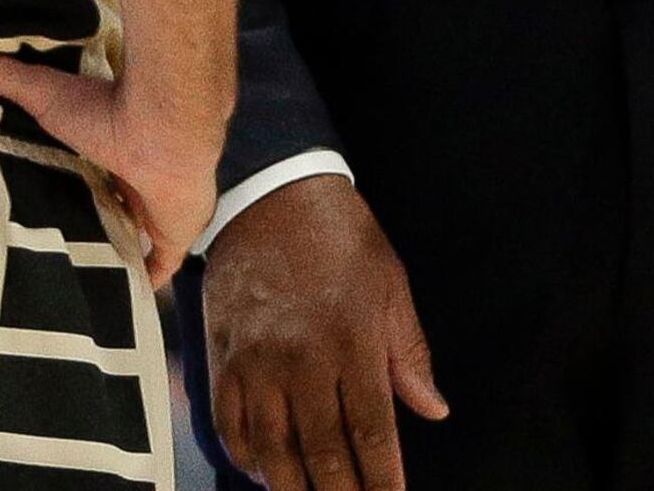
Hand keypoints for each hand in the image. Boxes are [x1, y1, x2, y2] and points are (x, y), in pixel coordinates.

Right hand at [0, 32, 219, 287]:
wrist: (163, 130)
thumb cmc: (105, 108)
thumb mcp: (40, 92)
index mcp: (106, 148)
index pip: (85, 170)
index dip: (67, 186)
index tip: (39, 202)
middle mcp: (132, 179)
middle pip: (108, 206)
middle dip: (88, 224)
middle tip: (48, 250)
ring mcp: (155, 209)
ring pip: (133, 238)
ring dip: (113, 255)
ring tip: (75, 285)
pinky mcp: (173, 236)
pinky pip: (159, 269)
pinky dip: (144, 286)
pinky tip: (122, 305)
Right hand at [198, 172, 446, 489]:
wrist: (268, 192)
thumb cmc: (339, 235)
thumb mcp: (390, 284)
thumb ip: (409, 352)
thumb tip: (433, 410)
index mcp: (351, 340)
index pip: (372, 431)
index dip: (384, 479)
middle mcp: (301, 359)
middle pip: (322, 452)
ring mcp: (256, 361)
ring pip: (273, 449)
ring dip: (293, 488)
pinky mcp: (221, 356)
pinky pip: (229, 424)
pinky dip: (246, 458)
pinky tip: (264, 474)